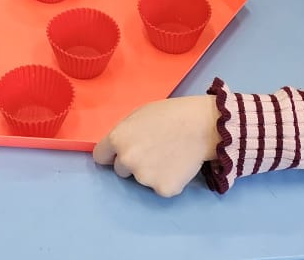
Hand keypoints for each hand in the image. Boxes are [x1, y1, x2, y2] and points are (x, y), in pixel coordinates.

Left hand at [92, 96, 220, 197]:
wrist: (203, 125)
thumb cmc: (171, 114)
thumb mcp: (140, 116)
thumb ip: (125, 133)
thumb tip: (118, 149)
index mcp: (118, 139)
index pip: (100, 156)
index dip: (111, 154)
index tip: (119, 154)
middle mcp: (127, 160)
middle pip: (121, 170)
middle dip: (133, 163)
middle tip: (153, 150)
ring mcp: (144, 178)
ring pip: (142, 179)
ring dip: (151, 172)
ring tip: (169, 155)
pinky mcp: (162, 189)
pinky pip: (160, 187)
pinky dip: (168, 180)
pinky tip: (178, 166)